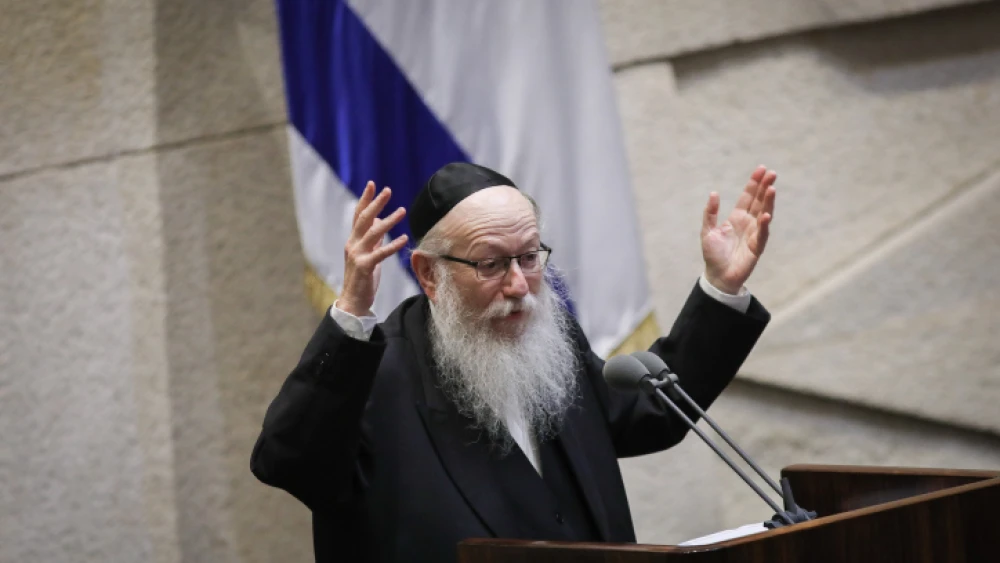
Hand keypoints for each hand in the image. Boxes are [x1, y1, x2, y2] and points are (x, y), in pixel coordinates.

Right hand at [339, 181, 408, 316]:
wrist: (353, 300)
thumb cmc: (362, 277)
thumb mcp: (368, 253)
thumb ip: (373, 238)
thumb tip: (379, 221)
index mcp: (353, 240)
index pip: (358, 215)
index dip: (365, 199)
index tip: (372, 184)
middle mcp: (353, 244)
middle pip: (364, 219)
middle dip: (376, 203)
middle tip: (388, 190)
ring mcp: (357, 255)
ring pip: (373, 233)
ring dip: (389, 221)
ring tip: (402, 211)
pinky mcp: (364, 267)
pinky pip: (380, 253)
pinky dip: (392, 245)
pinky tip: (404, 238)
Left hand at [701, 166, 776, 293]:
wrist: (717, 276)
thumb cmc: (713, 254)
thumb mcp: (707, 231)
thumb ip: (710, 213)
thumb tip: (714, 193)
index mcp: (736, 217)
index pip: (748, 197)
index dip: (754, 183)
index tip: (762, 169)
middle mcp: (748, 223)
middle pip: (759, 201)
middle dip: (765, 187)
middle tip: (772, 173)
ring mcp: (754, 234)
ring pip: (764, 214)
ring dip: (768, 202)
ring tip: (772, 188)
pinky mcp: (756, 247)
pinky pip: (762, 234)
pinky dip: (764, 225)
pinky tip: (766, 215)